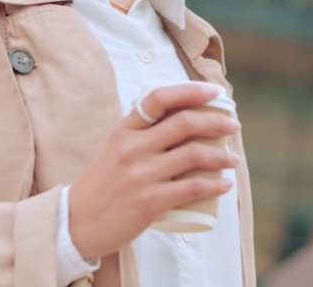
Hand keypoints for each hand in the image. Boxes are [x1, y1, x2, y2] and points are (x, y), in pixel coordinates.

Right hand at [66, 82, 240, 259]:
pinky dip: (214, 185)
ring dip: (222, 155)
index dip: (190, 91)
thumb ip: (142, 135)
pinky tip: (225, 185)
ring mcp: (141, 174)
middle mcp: (132, 148)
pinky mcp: (150, 201)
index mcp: (124, 130)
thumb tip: (183, 123)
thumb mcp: (115, 149)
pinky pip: (192, 188)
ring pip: (194, 155)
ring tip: (234, 159)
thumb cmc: (103, 184)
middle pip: (185, 123)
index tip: (214, 92)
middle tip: (234, 125)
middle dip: (217, 121)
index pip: (159, 98)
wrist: (78, 221)